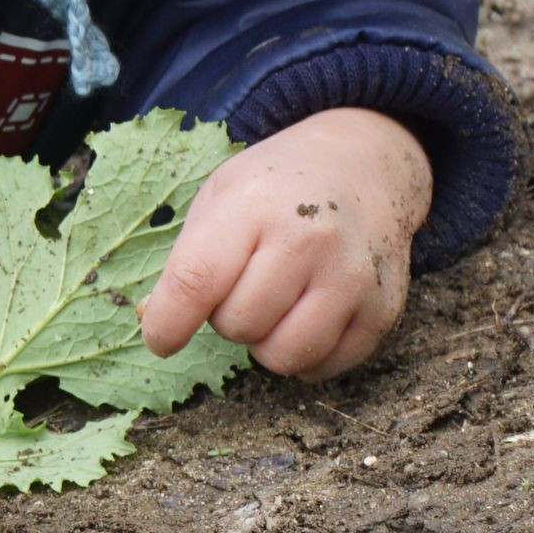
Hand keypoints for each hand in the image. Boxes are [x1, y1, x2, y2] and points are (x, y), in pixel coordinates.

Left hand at [137, 108, 431, 379]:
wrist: (364, 165)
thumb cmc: (277, 187)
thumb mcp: (221, 196)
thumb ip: (186, 258)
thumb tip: (152, 320)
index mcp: (254, 206)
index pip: (197, 280)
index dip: (168, 322)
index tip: (159, 338)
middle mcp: (308, 240)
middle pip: (238, 324)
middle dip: (227, 318)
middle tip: (242, 287)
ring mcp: (351, 276)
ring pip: (283, 356)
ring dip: (265, 342)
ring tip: (273, 304)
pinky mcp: (382, 308)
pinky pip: (325, 366)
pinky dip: (306, 356)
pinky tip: (306, 317)